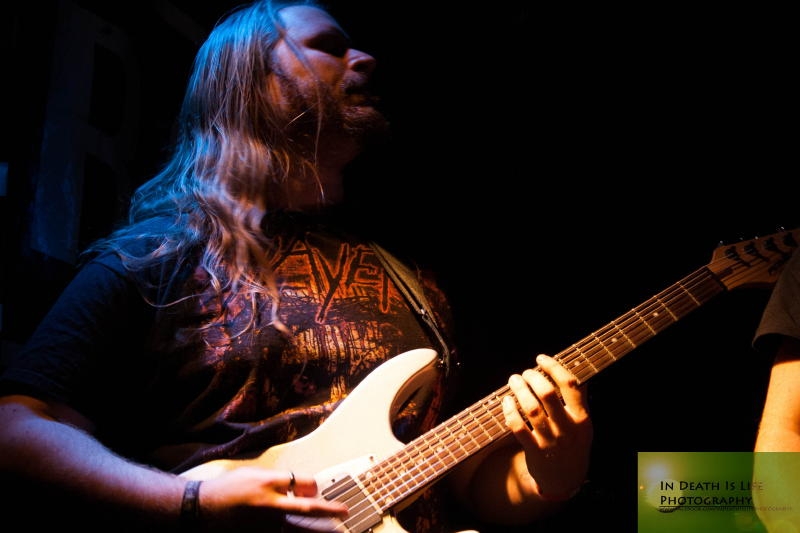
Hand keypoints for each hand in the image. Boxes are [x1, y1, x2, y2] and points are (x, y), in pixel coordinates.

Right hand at [197, 466, 348, 530]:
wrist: (200, 509)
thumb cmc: (227, 489)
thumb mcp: (253, 474)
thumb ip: (277, 480)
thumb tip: (299, 489)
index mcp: (269, 484)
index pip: (303, 483)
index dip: (313, 487)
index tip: (313, 491)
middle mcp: (270, 505)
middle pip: (308, 511)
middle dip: (330, 512)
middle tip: (345, 513)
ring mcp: (265, 525)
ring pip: (298, 529)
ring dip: (316, 530)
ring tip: (334, 531)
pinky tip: (301, 532)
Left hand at [502, 354, 592, 499]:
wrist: (565, 480)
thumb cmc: (573, 445)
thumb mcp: (584, 425)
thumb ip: (579, 401)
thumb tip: (575, 372)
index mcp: (582, 418)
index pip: (570, 385)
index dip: (554, 367)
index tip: (540, 358)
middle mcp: (567, 429)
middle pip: (547, 394)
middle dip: (532, 377)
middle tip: (525, 372)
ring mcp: (550, 441)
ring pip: (531, 409)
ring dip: (519, 390)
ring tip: (513, 380)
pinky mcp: (534, 451)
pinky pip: (518, 427)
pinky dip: (510, 411)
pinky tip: (506, 401)